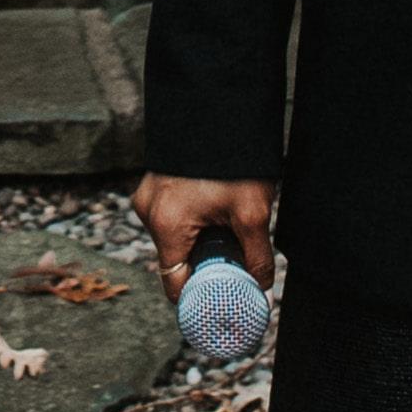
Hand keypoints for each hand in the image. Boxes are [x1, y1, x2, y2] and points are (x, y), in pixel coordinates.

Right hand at [134, 173, 274, 299]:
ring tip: (229, 229)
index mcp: (166, 225)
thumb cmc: (234, 161)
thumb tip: (262, 289)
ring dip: (201, 241)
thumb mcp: (252, 213)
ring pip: (176, 238)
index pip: (173, 283)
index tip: (219, 304)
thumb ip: (256, 257)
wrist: (220, 108)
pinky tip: (218, 212)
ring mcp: (149, 196)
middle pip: (177, 259)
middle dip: (205, 265)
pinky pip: (173, 216)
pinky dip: (195, 223)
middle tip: (236, 263)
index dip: (197, 298)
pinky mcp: (156, 183)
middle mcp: (149, 212)